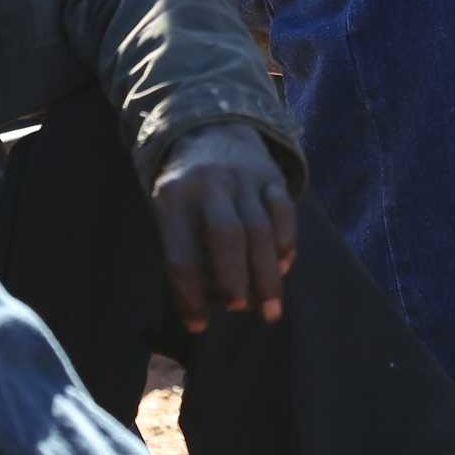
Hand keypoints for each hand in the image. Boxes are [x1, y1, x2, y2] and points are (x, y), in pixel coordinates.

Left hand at [148, 124, 296, 330]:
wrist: (210, 129)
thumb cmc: (184, 190)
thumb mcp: (168, 211)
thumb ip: (182, 253)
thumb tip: (199, 312)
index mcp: (173, 198)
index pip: (181, 253)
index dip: (189, 294)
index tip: (198, 325)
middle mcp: (209, 184)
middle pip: (226, 235)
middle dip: (233, 276)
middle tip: (240, 309)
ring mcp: (244, 177)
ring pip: (260, 227)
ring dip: (267, 272)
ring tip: (271, 309)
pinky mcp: (271, 175)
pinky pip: (283, 210)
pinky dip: (286, 241)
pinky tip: (285, 265)